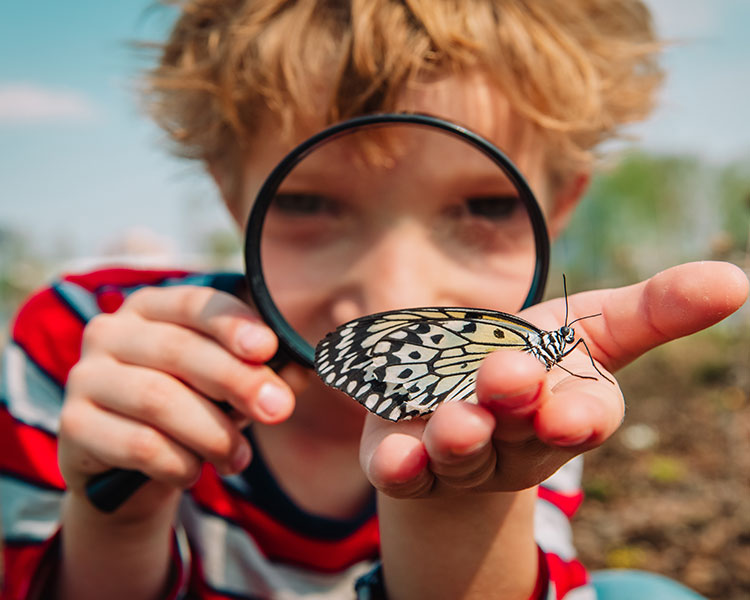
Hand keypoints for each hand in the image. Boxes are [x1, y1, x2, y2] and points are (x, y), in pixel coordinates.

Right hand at [59, 285, 294, 517]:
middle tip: (277, 410)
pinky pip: (137, 444)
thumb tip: (302, 371)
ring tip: (238, 458)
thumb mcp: (228, 387)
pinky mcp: (73, 424)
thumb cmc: (190, 408)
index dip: (233, 324)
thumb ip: (264, 374)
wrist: (131, 467)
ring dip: (212, 433)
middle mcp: (111, 331)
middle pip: (180, 351)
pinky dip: (178, 462)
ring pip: (159, 400)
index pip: (195, 303)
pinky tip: (193, 471)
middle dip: (237, 382)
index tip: (267, 348)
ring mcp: (85, 376)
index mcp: (152, 307)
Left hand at [360, 261, 748, 497]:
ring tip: (455, 421)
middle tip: (508, 378)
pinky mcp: (405, 457)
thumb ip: (653, 310)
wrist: (461, 398)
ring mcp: (459, 455)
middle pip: (519, 429)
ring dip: (459, 437)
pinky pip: (401, 469)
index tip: (573, 414)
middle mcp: (516, 439)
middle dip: (514, 405)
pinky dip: (398, 464)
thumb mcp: (593, 327)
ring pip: (461, 452)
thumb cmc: (536, 358)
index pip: (586, 415)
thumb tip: (735, 279)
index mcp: (565, 407)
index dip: (581, 416)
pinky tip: (392, 457)